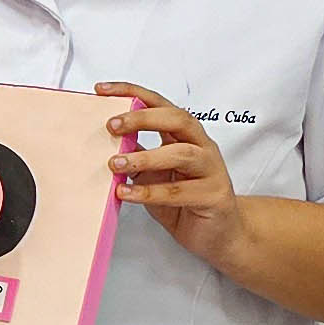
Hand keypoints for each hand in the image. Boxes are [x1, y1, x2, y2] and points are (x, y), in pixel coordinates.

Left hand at [97, 82, 243, 265]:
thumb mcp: (154, 176)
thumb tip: (106, 147)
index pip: (161, 105)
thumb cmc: (185, 202)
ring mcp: (211, 170)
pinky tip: (126, 193)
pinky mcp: (213, 196)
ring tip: (115, 165)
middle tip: (112, 125)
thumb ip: (137, 159)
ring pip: (180, 154)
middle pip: (177, 119)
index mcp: (186, 136)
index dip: (133, 93)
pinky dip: (149, 192)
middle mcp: (202, 147)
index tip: (103, 90)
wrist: (220, 234)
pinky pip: (179, 192)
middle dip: (142, 118)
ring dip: (144, 158)